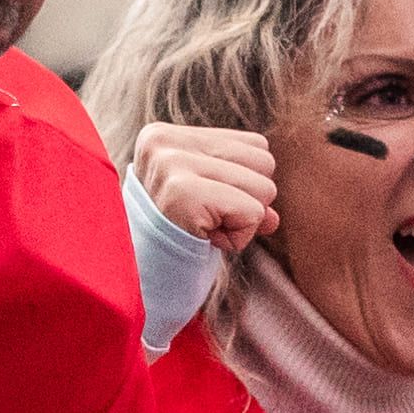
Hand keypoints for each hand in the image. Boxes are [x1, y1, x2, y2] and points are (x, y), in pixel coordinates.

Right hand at [131, 120, 280, 255]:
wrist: (139, 277)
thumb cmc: (173, 237)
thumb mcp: (209, 203)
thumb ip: (246, 194)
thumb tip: (274, 218)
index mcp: (166, 135)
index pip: (255, 145)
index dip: (242, 185)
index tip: (204, 205)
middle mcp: (165, 142)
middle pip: (265, 162)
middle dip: (247, 201)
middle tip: (206, 222)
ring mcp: (171, 164)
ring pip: (264, 188)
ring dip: (242, 223)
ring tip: (203, 230)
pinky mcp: (182, 193)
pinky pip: (252, 212)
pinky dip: (239, 238)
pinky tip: (206, 241)